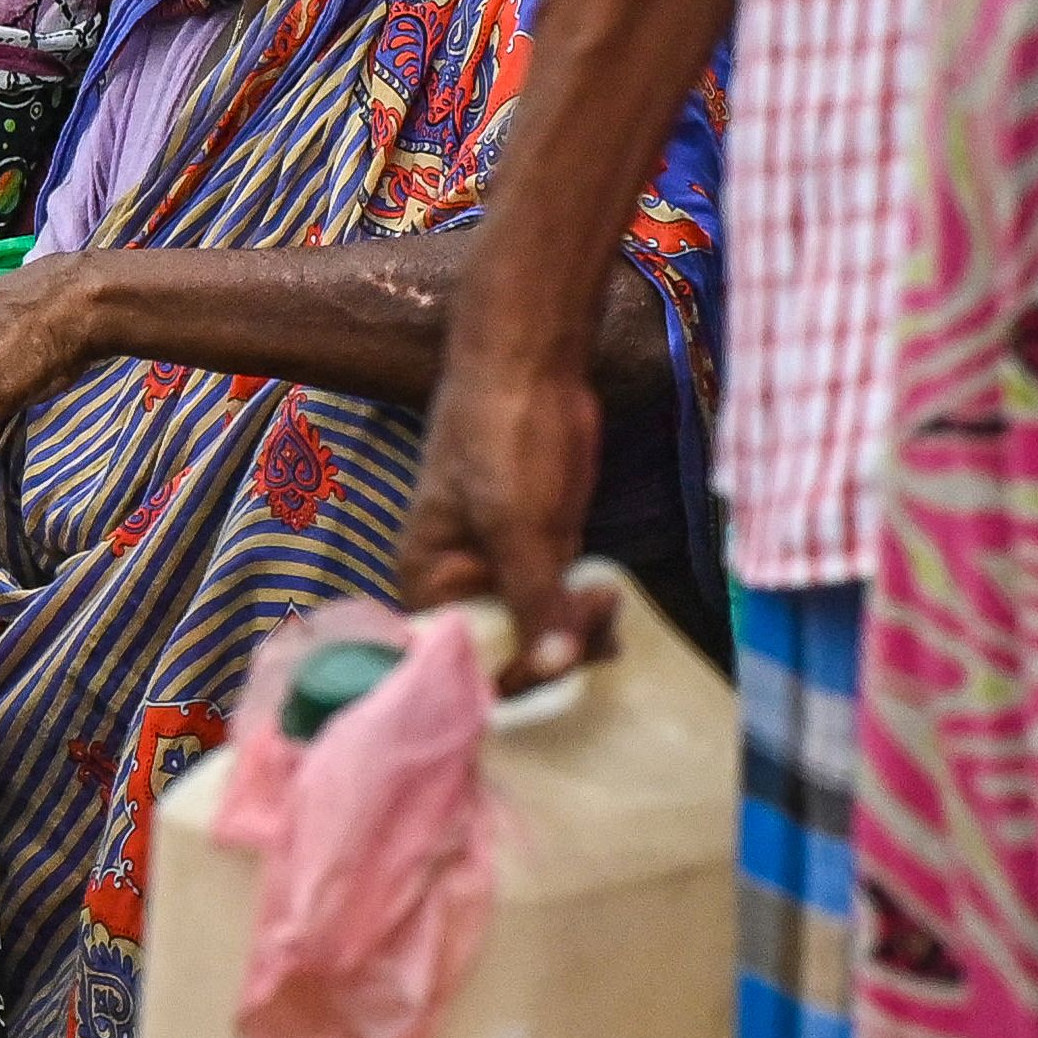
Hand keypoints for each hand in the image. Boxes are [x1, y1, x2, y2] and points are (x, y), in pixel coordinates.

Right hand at [389, 328, 620, 683]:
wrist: (531, 364)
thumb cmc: (503, 440)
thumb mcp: (517, 527)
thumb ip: (535, 601)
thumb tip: (558, 668)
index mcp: (429, 585)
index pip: (462, 661)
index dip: (510, 674)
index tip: (560, 659)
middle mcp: (459, 587)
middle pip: (504, 653)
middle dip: (552, 651)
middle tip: (598, 623)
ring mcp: (502, 568)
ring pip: (539, 629)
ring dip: (576, 632)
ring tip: (608, 604)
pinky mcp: (539, 549)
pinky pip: (558, 600)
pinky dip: (583, 611)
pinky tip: (609, 606)